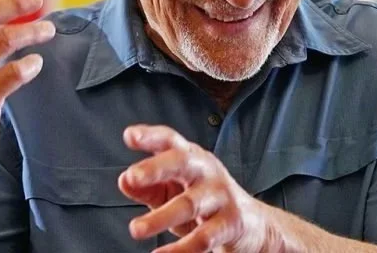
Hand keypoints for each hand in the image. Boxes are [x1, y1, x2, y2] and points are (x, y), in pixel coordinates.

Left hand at [119, 125, 273, 252]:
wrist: (252, 226)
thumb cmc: (204, 203)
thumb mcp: (174, 191)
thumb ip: (149, 186)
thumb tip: (124, 181)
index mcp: (191, 158)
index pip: (170, 141)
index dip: (151, 136)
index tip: (129, 136)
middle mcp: (206, 171)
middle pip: (182, 162)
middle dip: (156, 168)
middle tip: (132, 176)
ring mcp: (220, 196)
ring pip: (189, 204)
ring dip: (160, 218)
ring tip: (136, 229)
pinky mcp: (230, 223)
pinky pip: (203, 237)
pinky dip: (180, 249)